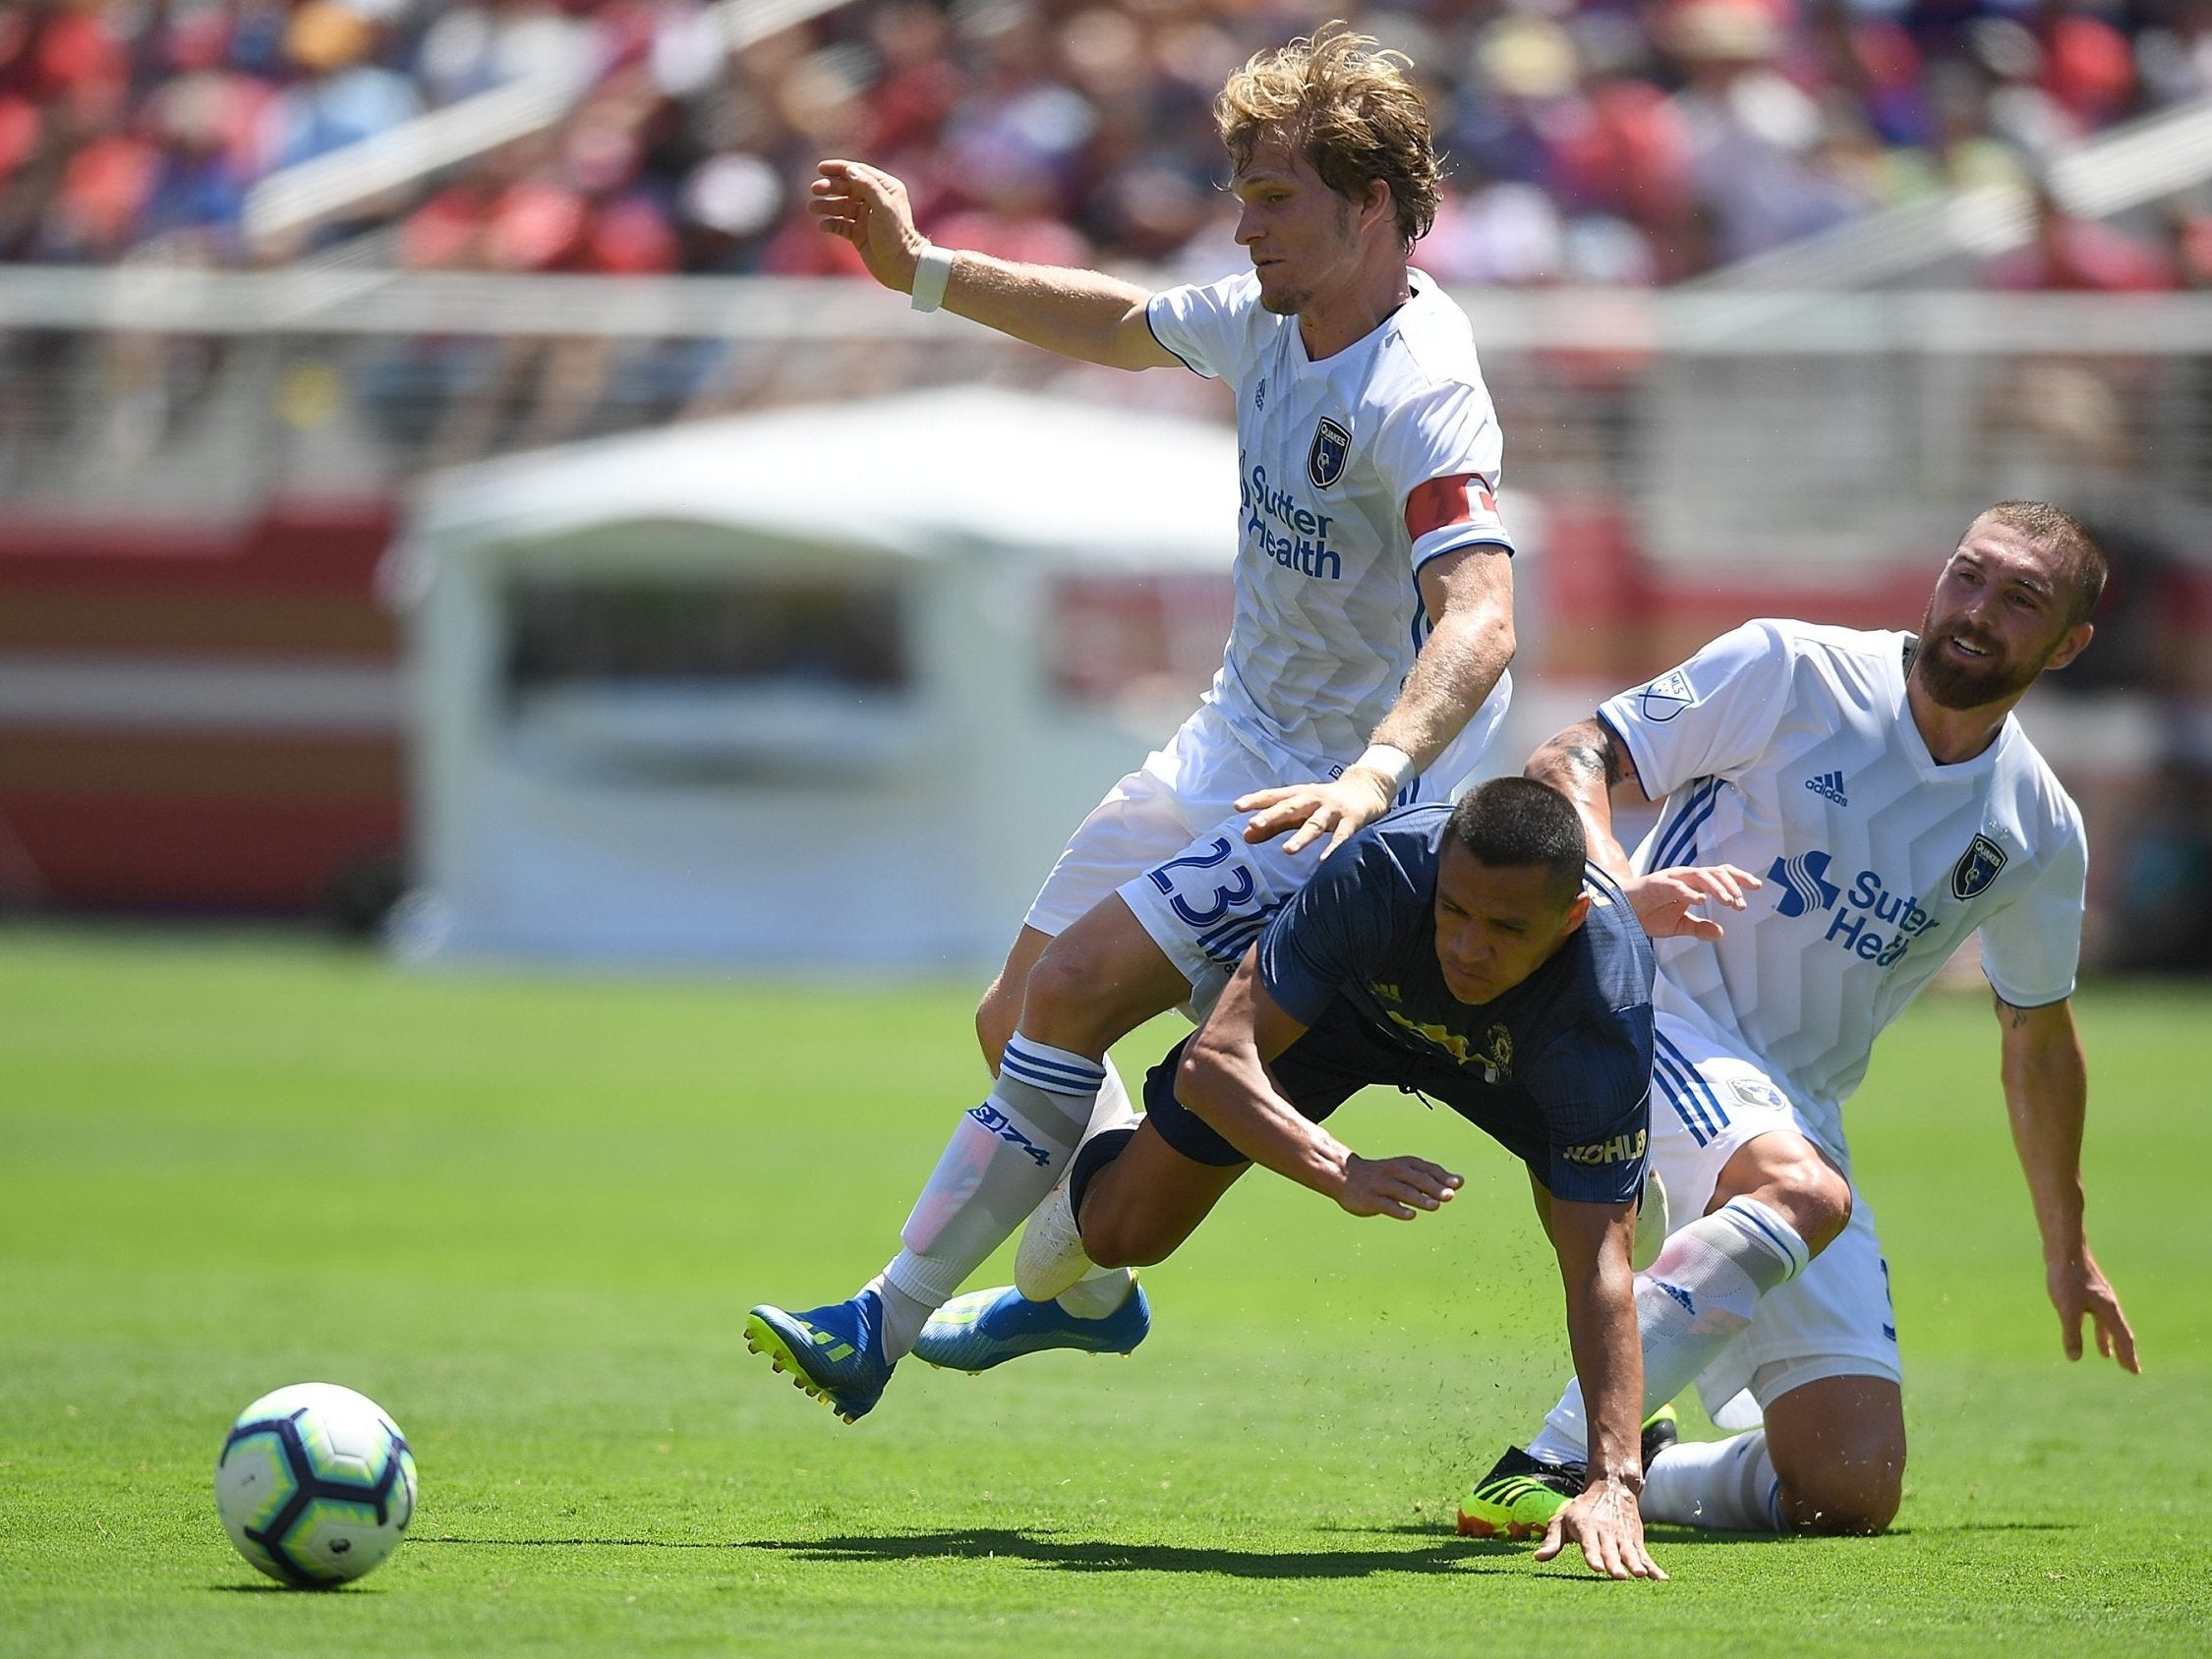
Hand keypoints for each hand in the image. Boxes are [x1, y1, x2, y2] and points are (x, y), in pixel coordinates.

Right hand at [808, 159, 926, 291]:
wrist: (900, 266)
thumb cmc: (895, 235)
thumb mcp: (884, 206)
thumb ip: (867, 186)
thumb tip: (849, 170)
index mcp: (885, 189)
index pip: (859, 172)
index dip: (839, 169)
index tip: (820, 168)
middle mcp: (875, 201)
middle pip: (847, 188)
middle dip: (830, 187)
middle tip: (815, 189)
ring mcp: (866, 218)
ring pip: (842, 207)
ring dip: (826, 206)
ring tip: (813, 208)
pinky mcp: (859, 234)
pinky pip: (841, 225)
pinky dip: (831, 224)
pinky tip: (823, 226)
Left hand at [1237, 768, 1396, 856]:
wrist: (1369, 786)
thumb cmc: (1327, 801)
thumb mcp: (1301, 809)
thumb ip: (1274, 825)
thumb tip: (1246, 836)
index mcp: (1300, 795)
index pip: (1274, 796)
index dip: (1256, 800)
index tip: (1237, 807)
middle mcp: (1314, 799)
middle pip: (1291, 807)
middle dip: (1272, 815)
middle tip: (1255, 823)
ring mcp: (1333, 810)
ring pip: (1315, 824)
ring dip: (1301, 837)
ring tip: (1287, 850)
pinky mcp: (1352, 820)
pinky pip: (1342, 836)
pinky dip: (1333, 848)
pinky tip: (1323, 860)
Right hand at [1335, 1153, 1461, 1218]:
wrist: (1345, 1176)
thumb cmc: (1383, 1176)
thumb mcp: (1404, 1171)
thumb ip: (1430, 1177)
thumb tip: (1459, 1182)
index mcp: (1404, 1164)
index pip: (1426, 1168)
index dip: (1442, 1176)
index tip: (1458, 1183)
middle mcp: (1393, 1172)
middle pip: (1416, 1179)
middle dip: (1433, 1187)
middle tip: (1450, 1195)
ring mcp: (1381, 1186)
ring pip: (1402, 1191)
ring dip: (1419, 1198)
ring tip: (1435, 1206)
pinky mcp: (1371, 1200)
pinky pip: (1386, 1205)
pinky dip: (1399, 1209)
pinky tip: (1411, 1215)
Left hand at [1536, 1475, 1666, 1580]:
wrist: (1611, 1487)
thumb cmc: (1582, 1510)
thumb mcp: (1563, 1520)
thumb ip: (1552, 1540)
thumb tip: (1537, 1558)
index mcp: (1587, 1527)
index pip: (1589, 1544)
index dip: (1592, 1555)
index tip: (1595, 1567)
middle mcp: (1606, 1532)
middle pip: (1611, 1550)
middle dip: (1614, 1563)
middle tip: (1618, 1576)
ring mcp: (1623, 1537)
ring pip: (1630, 1552)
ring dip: (1635, 1564)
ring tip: (1640, 1576)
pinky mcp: (1636, 1541)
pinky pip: (1645, 1556)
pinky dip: (1654, 1568)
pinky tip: (1662, 1579)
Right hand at [1624, 864, 1760, 940]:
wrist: (1620, 911)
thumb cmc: (1647, 913)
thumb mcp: (1678, 925)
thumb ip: (1699, 927)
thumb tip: (1721, 933)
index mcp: (1692, 884)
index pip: (1720, 875)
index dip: (1739, 879)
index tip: (1756, 887)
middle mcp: (1685, 877)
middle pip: (1715, 872)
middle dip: (1732, 885)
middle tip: (1741, 903)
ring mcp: (1671, 878)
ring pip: (1700, 875)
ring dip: (1717, 888)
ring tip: (1728, 901)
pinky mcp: (1656, 884)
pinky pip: (1676, 885)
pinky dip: (1689, 891)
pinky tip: (1700, 900)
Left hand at [2048, 1247, 2138, 1373]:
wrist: (2065, 1248)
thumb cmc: (2068, 1278)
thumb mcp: (2068, 1309)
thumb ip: (2072, 1334)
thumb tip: (2075, 1358)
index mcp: (2109, 1310)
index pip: (2123, 1339)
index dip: (2128, 1356)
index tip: (2134, 1372)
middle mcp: (2108, 1304)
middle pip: (2119, 1333)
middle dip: (2123, 1351)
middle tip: (2128, 1368)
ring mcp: (2099, 1296)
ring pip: (2106, 1324)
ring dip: (2106, 1340)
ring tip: (2105, 1354)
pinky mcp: (2087, 1289)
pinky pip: (2096, 1314)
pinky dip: (2095, 1326)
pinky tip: (2086, 1325)